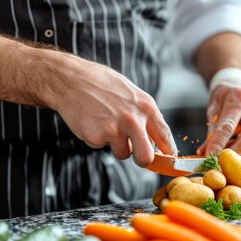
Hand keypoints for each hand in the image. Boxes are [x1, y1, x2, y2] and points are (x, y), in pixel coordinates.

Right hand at [45, 52, 176, 166]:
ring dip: (115, 144)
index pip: (164, 135)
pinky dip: (97, 138)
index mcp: (146, 106)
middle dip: (143, 160)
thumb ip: (144, 114)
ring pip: (122, 153)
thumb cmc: (101, 84)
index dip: (168, 151)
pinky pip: (102, 146)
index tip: (169, 159)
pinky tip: (92, 121)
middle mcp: (133, 119)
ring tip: (105, 122)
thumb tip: (155, 137)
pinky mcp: (97, 137)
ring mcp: (114, 129)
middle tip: (137, 154)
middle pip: (146, 157)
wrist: (71, 79)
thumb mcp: (131, 93)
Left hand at [197, 70, 240, 157]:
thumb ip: (211, 130)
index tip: (208, 157)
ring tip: (224, 150)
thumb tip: (204, 153)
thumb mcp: (213, 107)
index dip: (217, 144)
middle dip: (231, 154)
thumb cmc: (224, 96)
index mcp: (240, 97)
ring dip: (237, 154)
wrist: (240, 84)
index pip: (228, 127)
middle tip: (216, 160)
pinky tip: (234, 145)